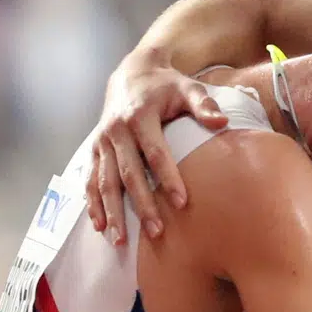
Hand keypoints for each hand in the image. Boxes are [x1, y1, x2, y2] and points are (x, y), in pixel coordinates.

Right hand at [86, 53, 228, 242]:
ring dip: (111, 211)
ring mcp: (102, 141)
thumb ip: (203, 105)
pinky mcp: (93, 148)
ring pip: (104, 181)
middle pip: (128, 173)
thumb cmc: (166, 84)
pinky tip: (99, 225)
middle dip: (141, 205)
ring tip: (120, 239)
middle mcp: (116, 130)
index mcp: (140, 116)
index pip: (156, 153)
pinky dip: (92, 202)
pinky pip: (89, 178)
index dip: (168, 178)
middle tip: (156, 232)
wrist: (132, 72)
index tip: (182, 203)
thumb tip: (222, 122)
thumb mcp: (188, 87)